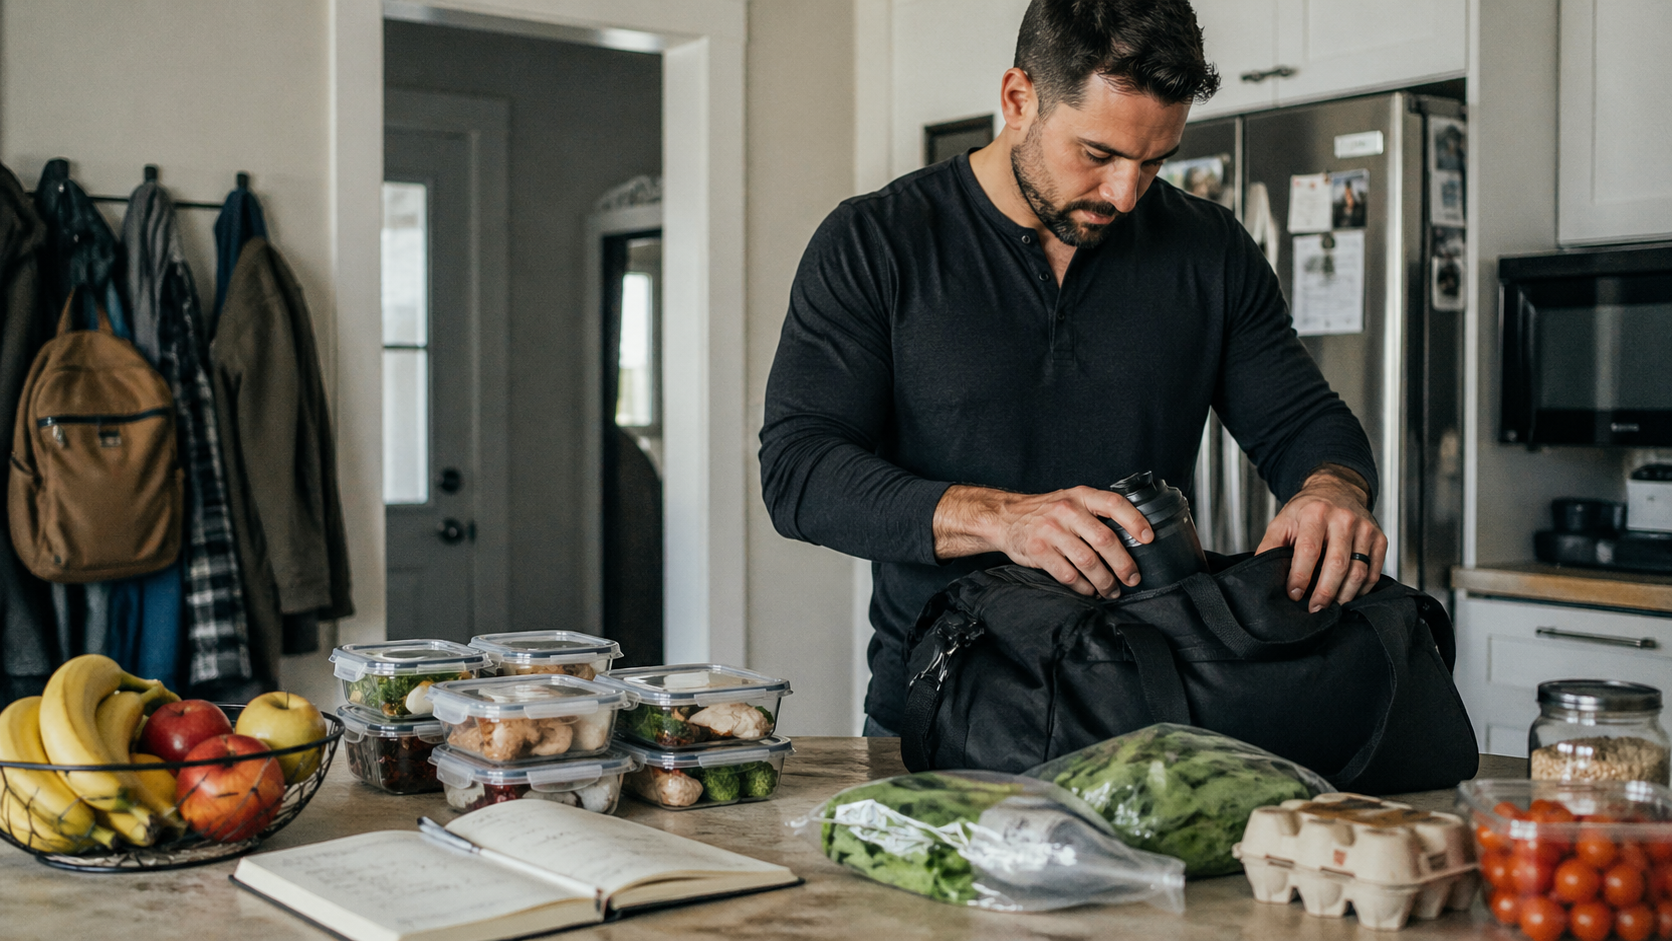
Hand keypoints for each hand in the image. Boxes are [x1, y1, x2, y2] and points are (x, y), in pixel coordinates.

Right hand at [932, 485, 1153, 596]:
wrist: (1005, 517)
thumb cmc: (1045, 512)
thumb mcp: (1070, 501)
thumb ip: (1095, 513)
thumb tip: (1132, 538)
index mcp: (1080, 496)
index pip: (1114, 504)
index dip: (1135, 521)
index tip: (1149, 539)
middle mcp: (1067, 510)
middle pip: (1105, 540)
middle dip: (1123, 564)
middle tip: (1132, 578)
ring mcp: (1051, 531)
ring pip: (1088, 562)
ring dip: (1105, 581)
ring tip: (1112, 590)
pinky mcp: (1038, 550)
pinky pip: (1068, 575)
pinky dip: (1083, 588)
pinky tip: (1089, 591)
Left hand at [1255, 465, 1386, 611]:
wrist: (1336, 490)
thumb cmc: (1307, 510)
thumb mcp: (1282, 522)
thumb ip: (1269, 547)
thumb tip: (1261, 574)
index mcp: (1316, 513)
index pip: (1309, 550)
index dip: (1300, 576)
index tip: (1293, 594)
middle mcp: (1344, 519)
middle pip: (1337, 565)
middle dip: (1324, 593)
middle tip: (1313, 609)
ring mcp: (1365, 529)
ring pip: (1359, 572)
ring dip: (1344, 596)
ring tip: (1330, 607)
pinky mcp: (1379, 539)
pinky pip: (1374, 572)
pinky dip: (1361, 590)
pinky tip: (1347, 596)